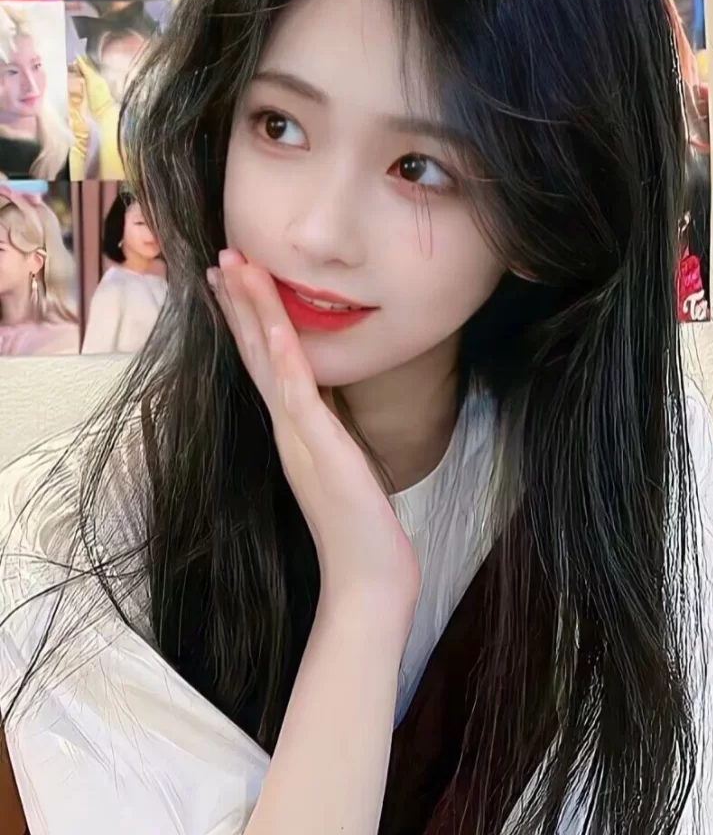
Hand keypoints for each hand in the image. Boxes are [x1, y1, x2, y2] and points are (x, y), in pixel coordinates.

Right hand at [209, 250, 420, 622]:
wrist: (367, 578)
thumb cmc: (360, 528)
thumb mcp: (343, 465)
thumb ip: (329, 435)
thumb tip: (329, 410)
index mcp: (294, 428)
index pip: (264, 362)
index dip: (247, 318)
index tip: (233, 278)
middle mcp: (288, 427)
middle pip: (255, 351)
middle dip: (240, 301)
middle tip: (222, 256)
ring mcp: (300, 436)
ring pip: (268, 361)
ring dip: (252, 311)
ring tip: (235, 268)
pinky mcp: (320, 448)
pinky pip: (298, 394)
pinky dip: (284, 358)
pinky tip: (273, 327)